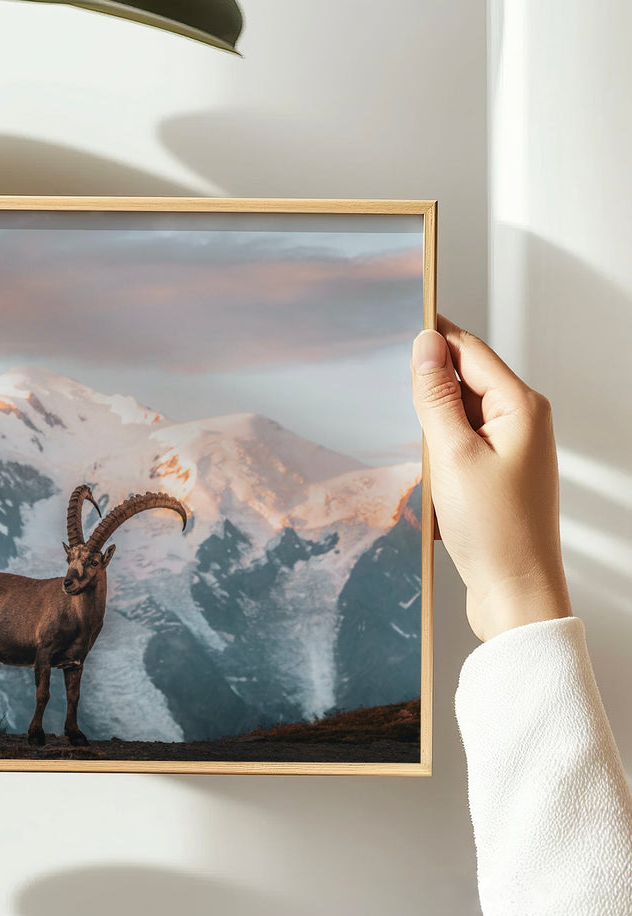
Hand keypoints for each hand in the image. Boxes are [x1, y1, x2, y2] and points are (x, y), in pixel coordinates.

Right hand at [411, 315, 572, 642]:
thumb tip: (426, 345)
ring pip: (458, 415)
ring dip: (431, 427)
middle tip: (392, 398)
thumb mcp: (453, 455)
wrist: (515, 593)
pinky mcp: (498, 474)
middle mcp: (523, 422)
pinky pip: (460, 445)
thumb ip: (437, 397)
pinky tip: (426, 475)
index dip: (432, 336)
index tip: (396, 323)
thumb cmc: (494, 530)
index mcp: (521, 407)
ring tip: (418, 455)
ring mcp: (512, 449)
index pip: (468, 350)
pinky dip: (438, 452)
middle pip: (464, 380)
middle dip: (427, 388)